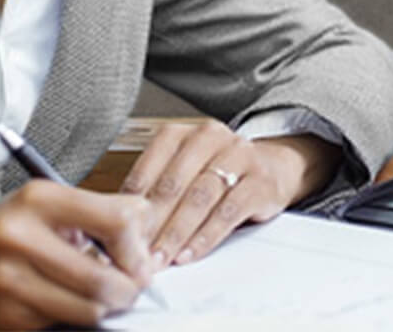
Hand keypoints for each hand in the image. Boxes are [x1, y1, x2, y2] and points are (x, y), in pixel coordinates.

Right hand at [0, 180, 155, 329]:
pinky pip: (64, 325)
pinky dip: (77, 317)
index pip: (115, 220)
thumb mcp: (49, 201)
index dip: (138, 245)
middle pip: (103, 279)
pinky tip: (70, 300)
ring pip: (88, 310)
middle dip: (129, 287)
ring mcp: (10, 283)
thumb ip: (101, 209)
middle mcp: (20, 238)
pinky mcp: (7, 320)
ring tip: (104, 292)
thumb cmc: (9, 227)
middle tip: (133, 284)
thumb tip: (148, 224)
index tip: (141, 255)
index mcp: (39, 199)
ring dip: (106, 306)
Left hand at [119, 119, 340, 267]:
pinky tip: (189, 253)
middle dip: (152, 223)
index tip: (119, 233)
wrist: (273, 167)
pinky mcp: (259, 180)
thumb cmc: (218, 173)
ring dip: (176, 233)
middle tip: (135, 253)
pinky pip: (228, 211)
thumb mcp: (185, 172)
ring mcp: (238, 155)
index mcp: (182, 133)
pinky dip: (205, 237)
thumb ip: (156, 191)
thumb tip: (118, 226)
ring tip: (160, 258)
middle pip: (173, 183)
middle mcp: (209, 137)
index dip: (132, 203)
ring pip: (199, 197)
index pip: (149, 166)